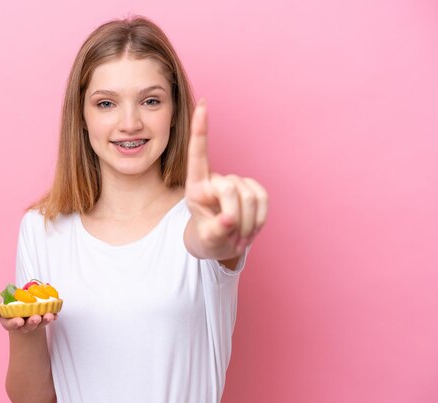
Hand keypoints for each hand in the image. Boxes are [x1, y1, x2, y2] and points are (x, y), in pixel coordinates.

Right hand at [0, 295, 56, 333]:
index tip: (19, 321)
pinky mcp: (42, 317)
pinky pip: (48, 318)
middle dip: (32, 323)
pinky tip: (56, 313)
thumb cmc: (6, 301)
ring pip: (39, 324)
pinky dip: (53, 316)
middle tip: (36, 318)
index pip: (10, 325)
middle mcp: (22, 324)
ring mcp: (33, 322)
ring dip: (45, 320)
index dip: (14, 324)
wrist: (19, 300)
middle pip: (27, 326)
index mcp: (9, 321)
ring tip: (49, 315)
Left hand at [185, 100, 268, 261]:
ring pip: (249, 196)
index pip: (197, 154)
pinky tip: (249, 227)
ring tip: (238, 234)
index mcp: (196, 186)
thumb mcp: (207, 240)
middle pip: (230, 188)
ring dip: (247, 222)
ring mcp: (236, 182)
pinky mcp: (254, 187)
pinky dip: (259, 218)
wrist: (222, 242)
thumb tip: (228, 219)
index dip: (200, 130)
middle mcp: (215, 179)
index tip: (202, 105)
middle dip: (234, 215)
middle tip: (232, 235)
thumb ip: (215, 230)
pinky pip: (263, 200)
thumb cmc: (209, 238)